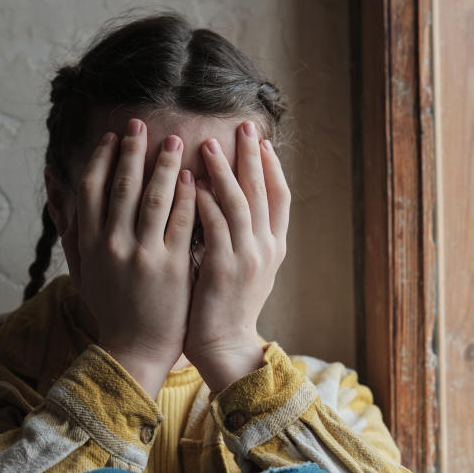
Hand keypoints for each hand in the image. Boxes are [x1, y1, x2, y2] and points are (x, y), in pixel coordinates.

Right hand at [68, 118, 196, 395]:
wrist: (134, 349)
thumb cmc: (109, 308)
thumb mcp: (81, 267)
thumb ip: (69, 225)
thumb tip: (52, 184)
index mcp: (90, 242)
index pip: (92, 187)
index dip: (102, 157)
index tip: (113, 137)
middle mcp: (113, 244)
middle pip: (123, 185)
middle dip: (132, 150)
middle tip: (141, 124)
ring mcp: (144, 254)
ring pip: (155, 197)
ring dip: (165, 165)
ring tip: (175, 141)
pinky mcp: (172, 266)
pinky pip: (181, 222)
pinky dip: (187, 196)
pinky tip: (194, 177)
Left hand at [185, 120, 290, 393]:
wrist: (223, 347)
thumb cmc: (223, 307)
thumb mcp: (242, 269)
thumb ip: (240, 237)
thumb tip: (224, 202)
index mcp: (273, 248)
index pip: (280, 197)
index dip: (273, 168)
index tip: (262, 141)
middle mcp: (266, 249)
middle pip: (264, 192)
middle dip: (252, 156)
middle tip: (243, 126)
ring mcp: (248, 259)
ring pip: (240, 203)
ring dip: (224, 171)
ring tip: (209, 144)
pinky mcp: (225, 269)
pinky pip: (217, 226)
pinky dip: (206, 202)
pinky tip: (193, 182)